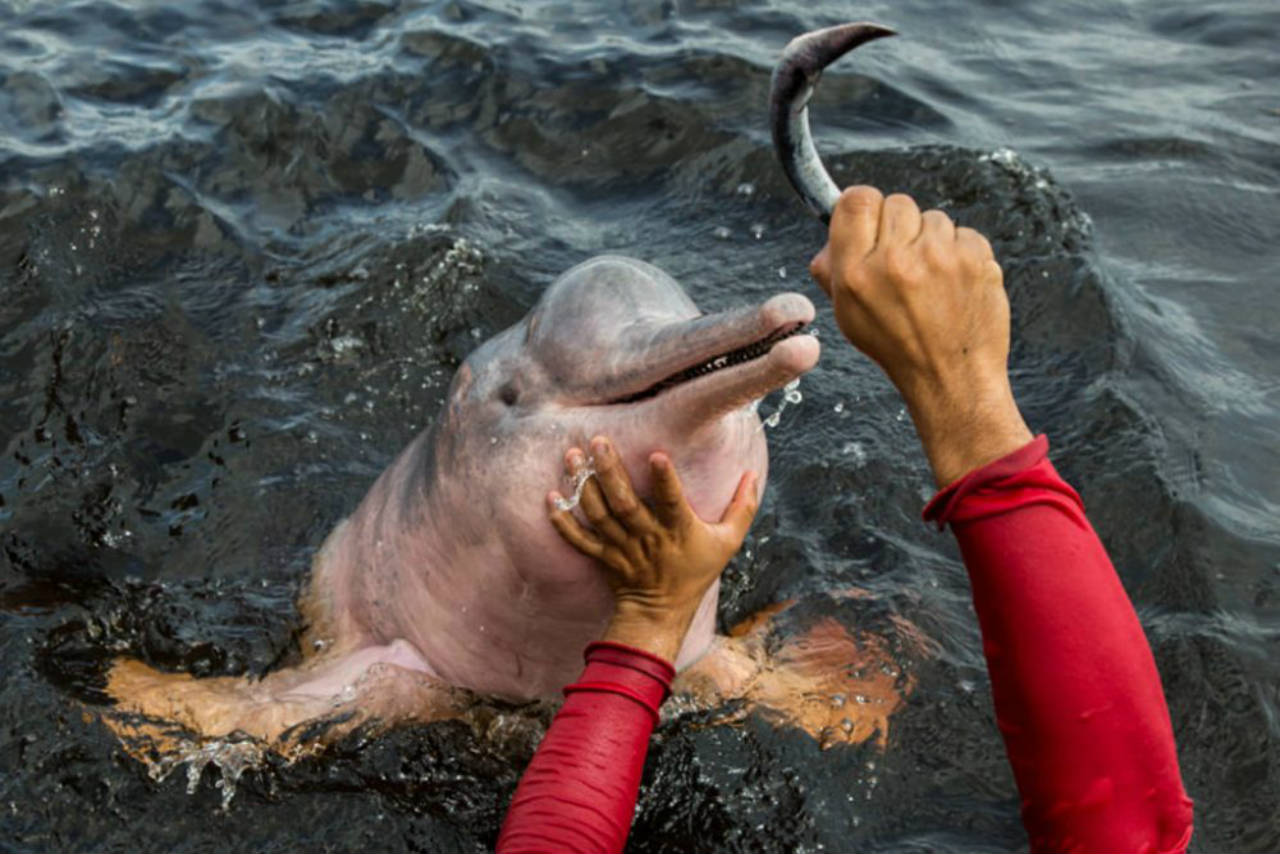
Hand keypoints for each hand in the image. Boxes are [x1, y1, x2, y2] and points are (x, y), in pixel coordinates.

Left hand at [547, 436, 758, 661]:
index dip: (665, 480)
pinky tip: (551, 497)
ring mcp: (621, 548)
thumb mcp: (728, 542)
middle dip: (610, 471)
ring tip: (573, 456)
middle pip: (625, 503)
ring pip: (599, 515)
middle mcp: (647, 537)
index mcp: (678, 530)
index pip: (672, 502)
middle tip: (598, 440)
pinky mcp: (602, 557)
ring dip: (583, 485)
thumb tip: (754, 473)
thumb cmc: (696, 571)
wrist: (661, 612)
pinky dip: (562, 521)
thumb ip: (742, 507)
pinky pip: (578, 540)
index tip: (656, 454)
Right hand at [809, 186, 1032, 487]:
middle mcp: (896, 260)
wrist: (952, 378)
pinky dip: (959, 252)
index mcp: (857, 273)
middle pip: (896, 202)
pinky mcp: (976, 258)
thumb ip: (833, 271)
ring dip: (931, 240)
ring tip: (931, 280)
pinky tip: (954, 283)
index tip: (869, 220)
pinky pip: (963, 233)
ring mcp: (941, 256)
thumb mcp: (848, 315)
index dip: (863, 206)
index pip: (856, 200)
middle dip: (899, 227)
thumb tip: (830, 238)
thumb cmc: (899, 348)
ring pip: (932, 217)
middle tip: (903, 262)